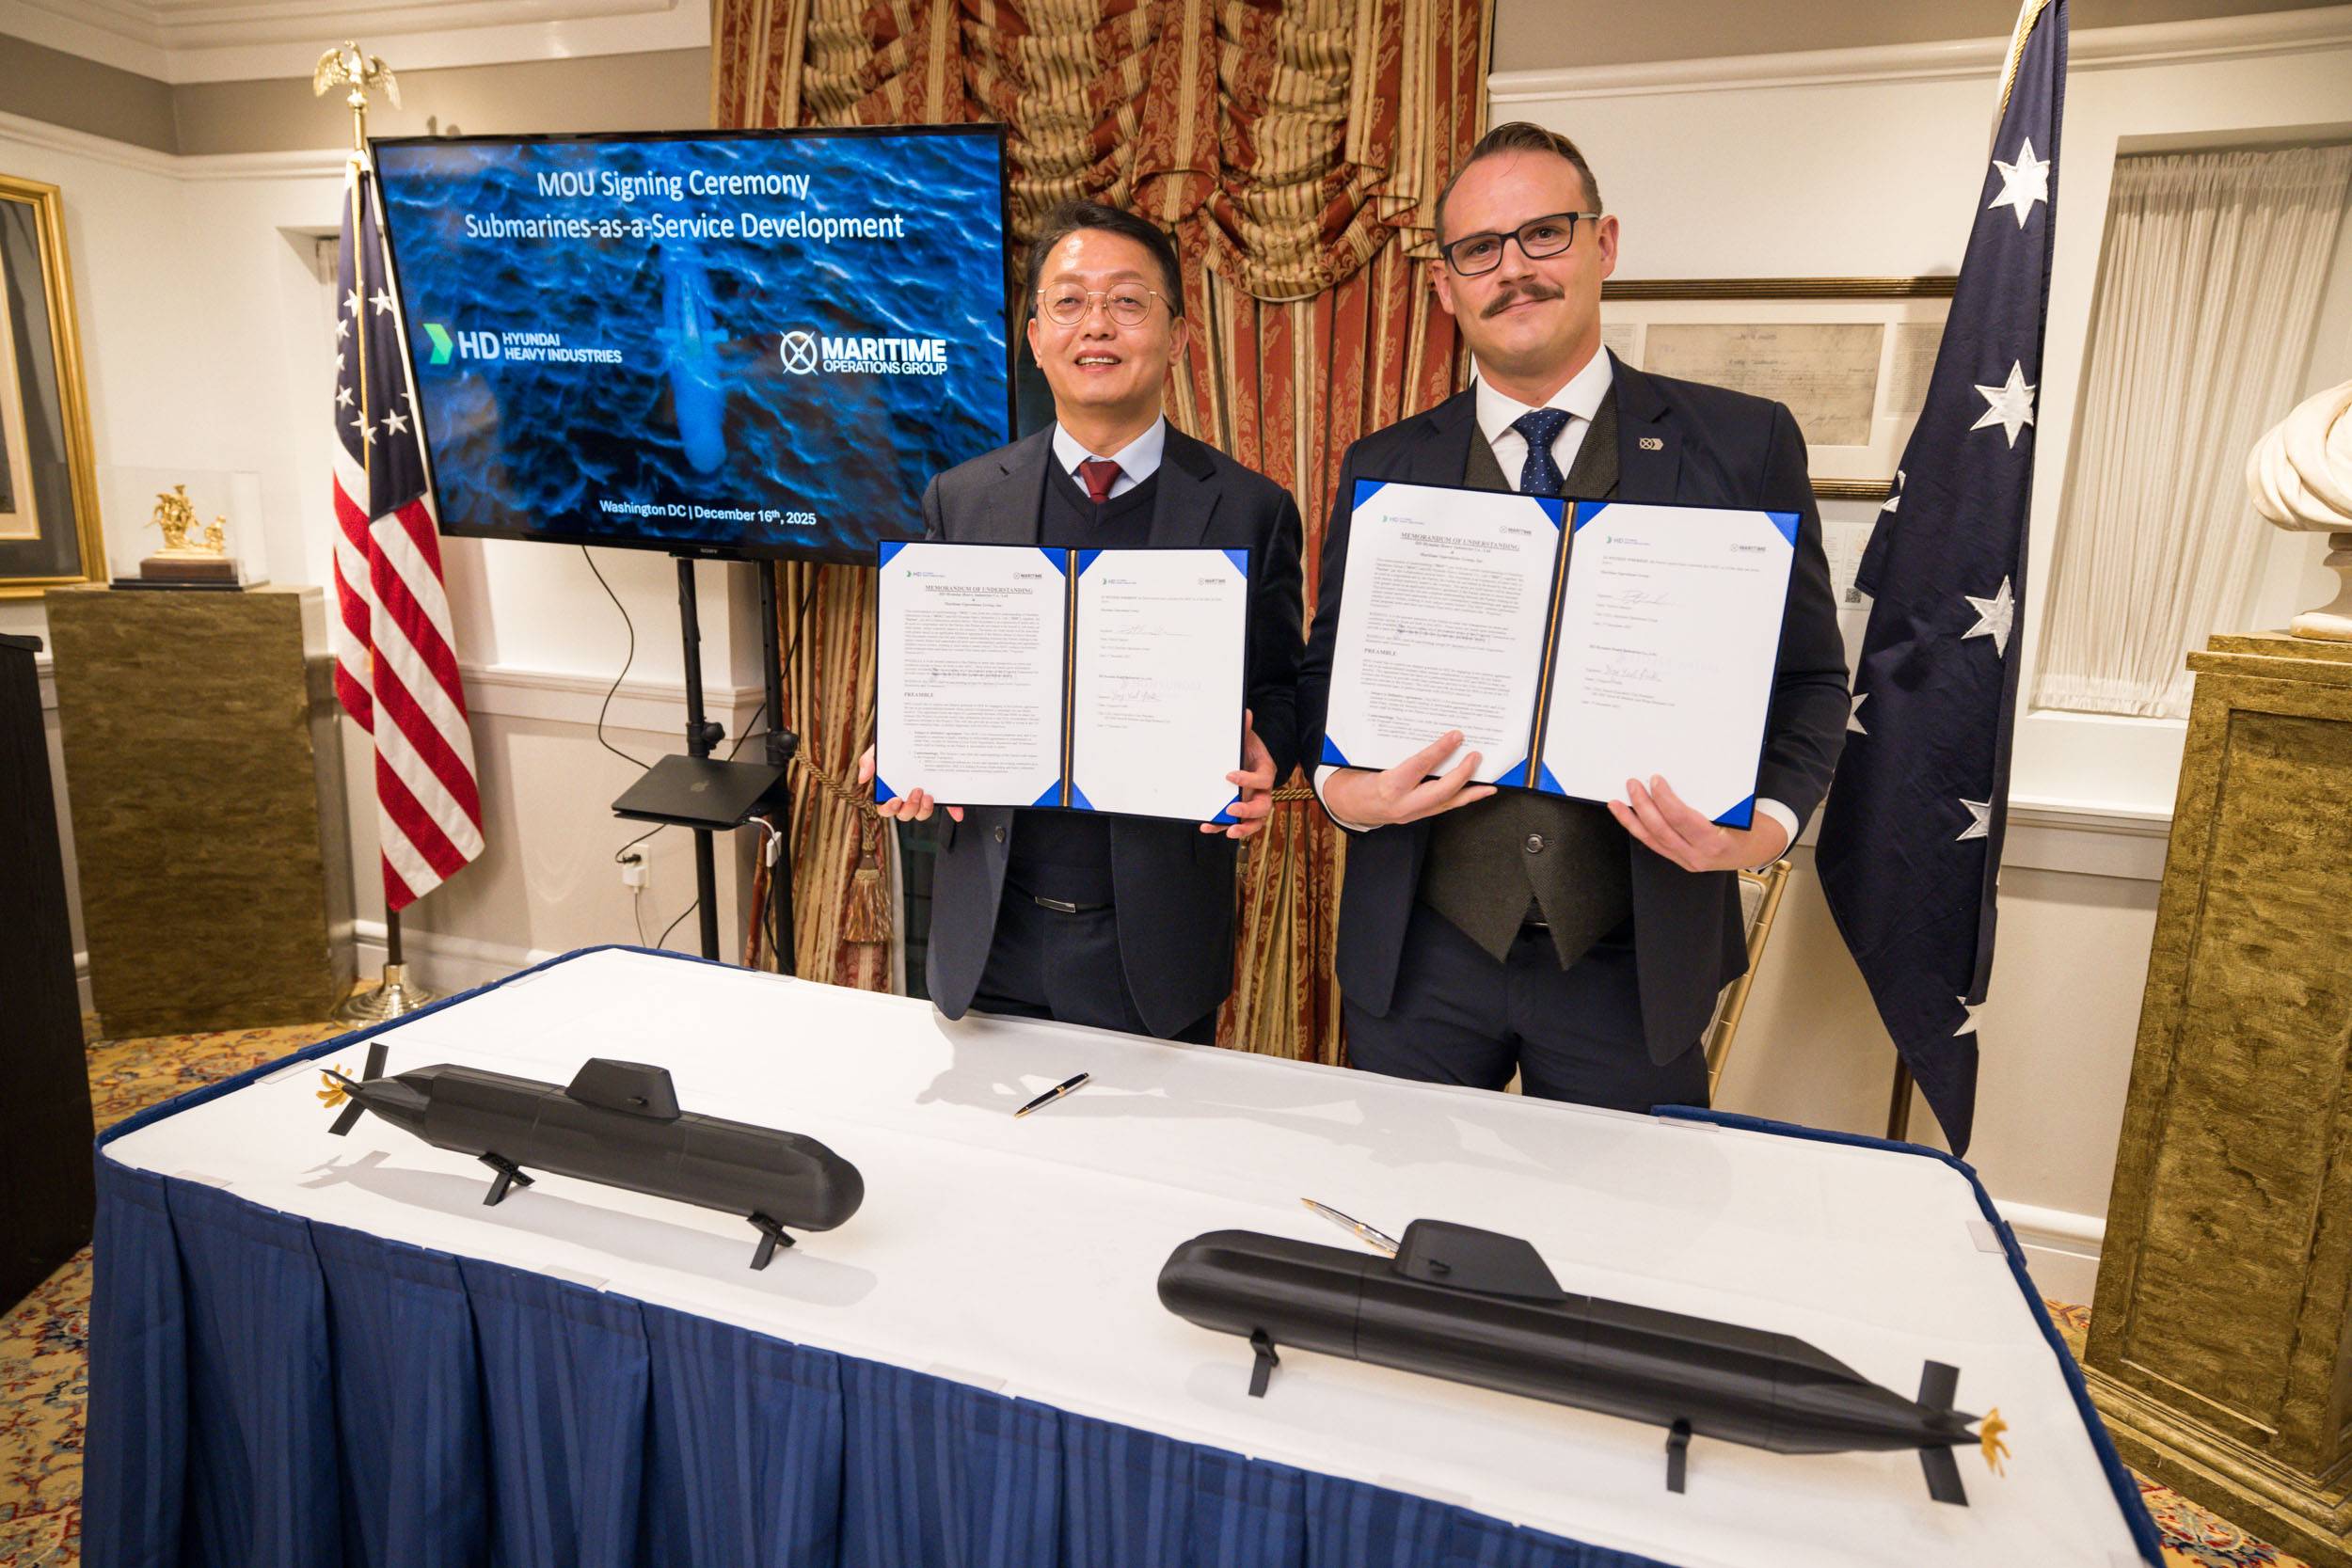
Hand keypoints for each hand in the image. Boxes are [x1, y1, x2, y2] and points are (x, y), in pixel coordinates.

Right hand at [857, 744, 962, 823]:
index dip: (889, 809)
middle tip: (916, 790)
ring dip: (925, 810)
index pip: (886, 808)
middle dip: (910, 807)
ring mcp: (924, 796)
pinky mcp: (941, 793)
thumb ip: (869, 760)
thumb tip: (862, 778)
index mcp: (890, 791)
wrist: (919, 729)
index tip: (896, 799)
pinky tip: (958, 814)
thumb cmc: (895, 745)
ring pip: (922, 814)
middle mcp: (906, 797)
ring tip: (928, 794)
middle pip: (905, 814)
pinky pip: (948, 806)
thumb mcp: (881, 749)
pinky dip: (953, 811)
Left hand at [1203, 709, 1276, 840]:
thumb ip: (1245, 730)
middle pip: (1263, 806)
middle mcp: (1262, 791)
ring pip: (1255, 821)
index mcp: (1266, 772)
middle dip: (1248, 810)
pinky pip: (1236, 823)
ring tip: (1228, 830)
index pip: (1264, 779)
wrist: (1248, 758)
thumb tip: (1246, 713)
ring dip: (1242, 828)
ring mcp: (1252, 802)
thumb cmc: (1248, 749)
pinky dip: (1222, 826)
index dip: (1249, 779)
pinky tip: (1207, 826)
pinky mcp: (1240, 811)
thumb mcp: (1247, 738)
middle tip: (1231, 810)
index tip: (1230, 775)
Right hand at [1317, 730, 1496, 827]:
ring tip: (1489, 785)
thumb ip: (1395, 749)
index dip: (1440, 750)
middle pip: (1440, 790)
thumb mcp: (1368, 760)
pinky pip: (1442, 807)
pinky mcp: (1416, 816)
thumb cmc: (1355, 778)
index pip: (1420, 766)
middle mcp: (1402, 803)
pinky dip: (1459, 799)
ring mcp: (1410, 813)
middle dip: (1462, 774)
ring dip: (1469, 793)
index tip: (1456, 736)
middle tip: (1476, 757)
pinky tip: (1473, 793)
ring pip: (1446, 803)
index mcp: (1388, 785)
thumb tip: (1423, 729)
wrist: (1345, 805)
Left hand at [1608, 775, 1785, 871]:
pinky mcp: (1681, 860)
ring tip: (1616, 803)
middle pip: (1661, 830)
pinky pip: (1655, 845)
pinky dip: (1640, 830)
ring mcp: (1687, 861)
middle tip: (1633, 785)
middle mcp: (1698, 856)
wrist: (1760, 849)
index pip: (1681, 819)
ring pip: (1653, 840)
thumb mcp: (1739, 810)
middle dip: (1643, 806)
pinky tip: (1629, 818)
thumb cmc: (1752, 826)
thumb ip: (1712, 798)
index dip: (1665, 799)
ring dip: (1632, 820)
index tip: (1655, 780)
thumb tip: (1685, 774)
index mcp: (1714, 842)